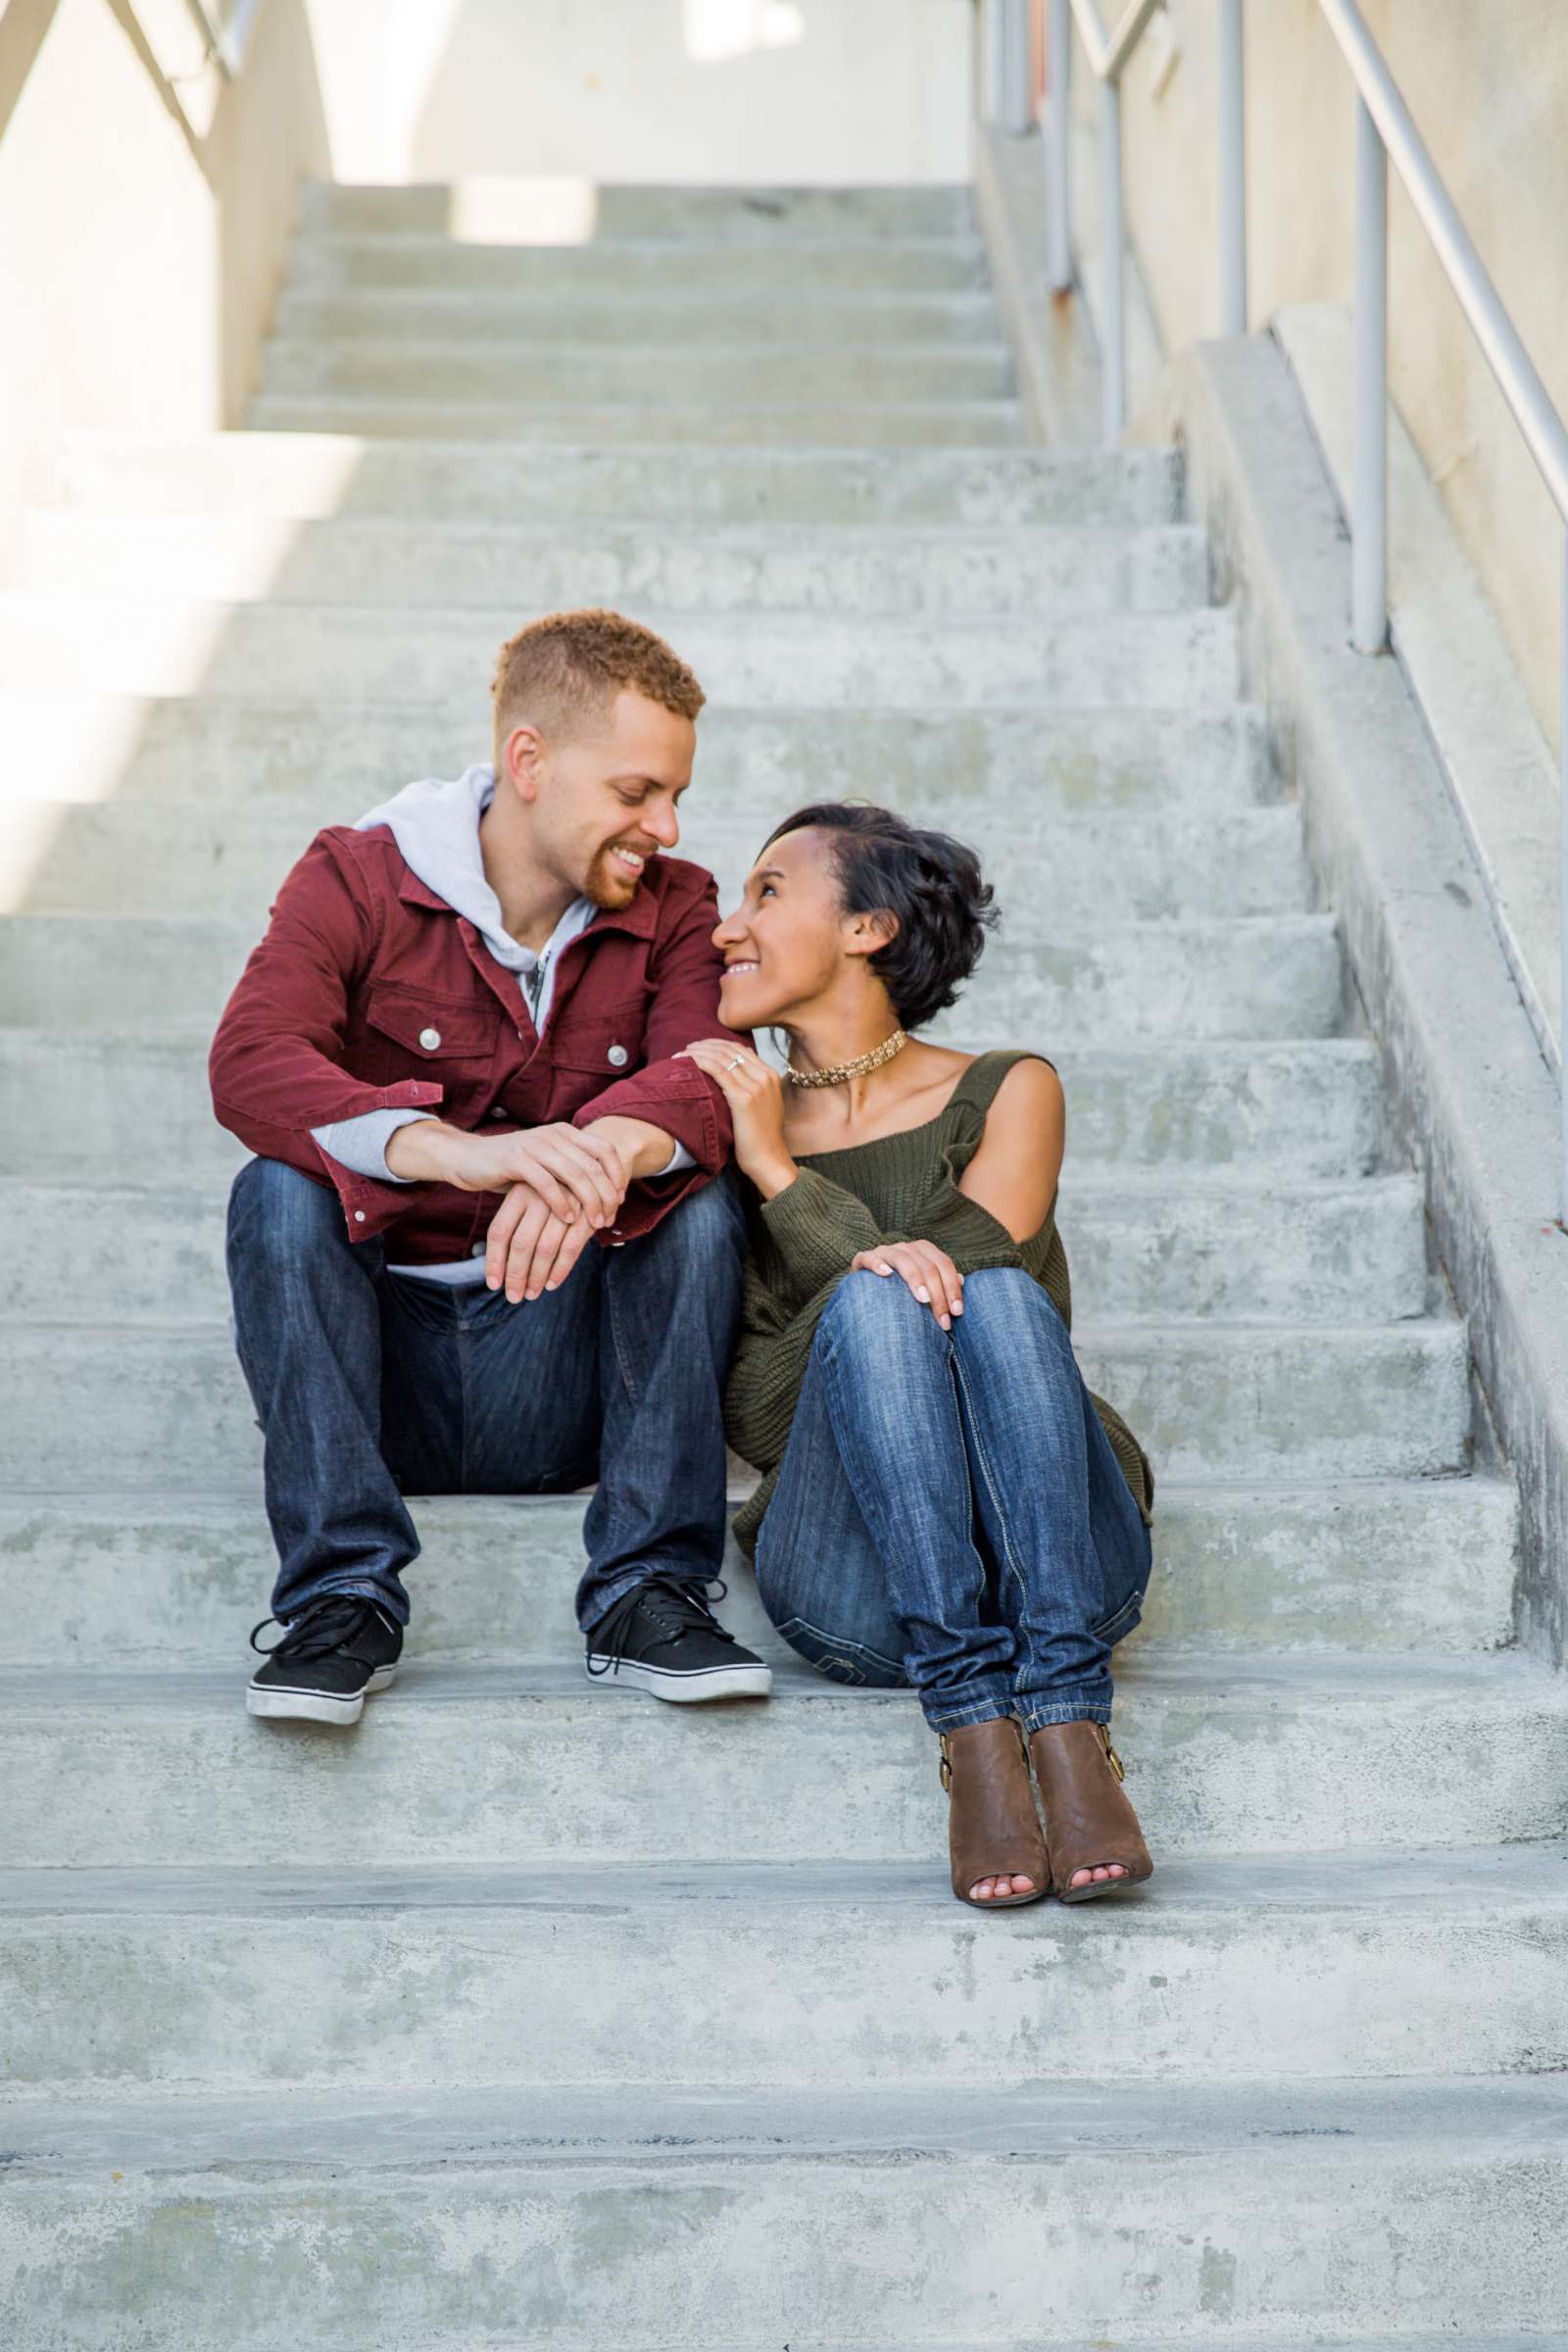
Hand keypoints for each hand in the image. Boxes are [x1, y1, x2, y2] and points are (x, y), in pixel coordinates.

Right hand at [388, 1117, 628, 1228]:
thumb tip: (606, 1194)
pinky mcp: (517, 1160)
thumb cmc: (512, 1168)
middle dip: (606, 1195)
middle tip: (608, 1219)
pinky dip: (562, 1203)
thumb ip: (573, 1172)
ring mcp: (536, 1145)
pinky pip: (548, 1183)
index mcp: (566, 1132)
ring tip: (594, 1223)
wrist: (469, 1159)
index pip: (605, 1150)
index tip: (620, 1202)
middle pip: (594, 1165)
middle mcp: (554, 1135)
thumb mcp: (548, 1165)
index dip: (617, 1177)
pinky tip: (568, 1219)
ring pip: (575, 1174)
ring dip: (589, 1202)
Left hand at [485, 1184, 595, 1302]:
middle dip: (515, 1275)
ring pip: (544, 1249)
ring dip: (536, 1277)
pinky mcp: (586, 1215)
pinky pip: (570, 1248)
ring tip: (531, 1294)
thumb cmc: (557, 1192)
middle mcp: (538, 1197)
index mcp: (519, 1193)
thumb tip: (497, 1265)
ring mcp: (563, 1205)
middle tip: (514, 1297)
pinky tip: (551, 1284)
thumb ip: (517, 1223)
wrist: (594, 1169)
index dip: (494, 1261)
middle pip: (520, 1244)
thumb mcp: (532, 1197)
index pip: (499, 1231)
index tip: (494, 1284)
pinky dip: (559, 1270)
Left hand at [676, 1038, 794, 1195]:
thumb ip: (751, 1088)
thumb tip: (730, 1076)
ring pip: (721, 1057)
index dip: (716, 1044)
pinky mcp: (743, 1098)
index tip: (698, 1048)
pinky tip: (686, 1064)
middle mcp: (765, 1076)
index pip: (739, 1048)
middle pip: (729, 1049)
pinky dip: (699, 1062)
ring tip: (681, 1056)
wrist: (768, 1160)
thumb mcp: (762, 1107)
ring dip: (698, 1053)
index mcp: (770, 1075)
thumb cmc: (760, 1139)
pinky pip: (717, 1070)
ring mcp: (756, 1086)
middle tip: (686, 1050)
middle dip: (704, 1046)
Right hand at [851, 1241, 965, 1330]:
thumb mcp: (924, 1287)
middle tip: (943, 1320)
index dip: (952, 1287)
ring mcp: (884, 1251)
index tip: (957, 1312)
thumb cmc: (901, 1291)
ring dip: (915, 1279)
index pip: (943, 1264)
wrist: (867, 1289)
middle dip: (938, 1294)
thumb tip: (962, 1280)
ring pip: (903, 1260)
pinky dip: (878, 1264)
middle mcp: (905, 1247)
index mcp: (923, 1250)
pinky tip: (886, 1275)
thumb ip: (941, 1283)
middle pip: (927, 1265)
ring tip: (924, 1299)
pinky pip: (869, 1257)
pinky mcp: (862, 1259)